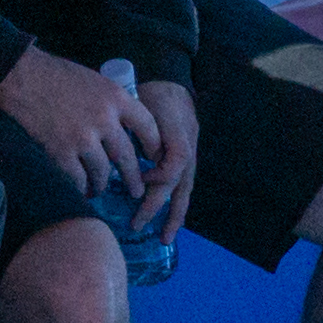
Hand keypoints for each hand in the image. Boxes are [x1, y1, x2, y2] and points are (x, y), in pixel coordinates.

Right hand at [0, 47, 152, 196]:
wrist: (21, 76)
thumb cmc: (56, 74)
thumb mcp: (94, 81)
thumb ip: (111, 103)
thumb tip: (123, 128)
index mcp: (116, 98)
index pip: (148, 127)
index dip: (154, 146)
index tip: (152, 157)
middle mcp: (104, 119)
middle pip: (127, 157)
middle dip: (133, 178)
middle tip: (136, 190)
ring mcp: (83, 138)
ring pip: (102, 172)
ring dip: (102, 184)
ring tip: (99, 189)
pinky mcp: (61, 151)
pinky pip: (78, 178)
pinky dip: (80, 186)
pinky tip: (80, 188)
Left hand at [133, 79, 202, 242]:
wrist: (170, 84)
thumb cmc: (152, 94)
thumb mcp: (144, 103)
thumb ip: (140, 128)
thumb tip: (132, 157)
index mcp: (179, 134)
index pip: (175, 162)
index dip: (157, 175)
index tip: (139, 180)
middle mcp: (188, 149)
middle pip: (177, 183)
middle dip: (157, 206)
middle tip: (136, 225)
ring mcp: (190, 156)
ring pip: (184, 191)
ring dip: (174, 216)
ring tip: (164, 238)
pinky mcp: (185, 161)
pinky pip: (182, 188)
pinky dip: (175, 206)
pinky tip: (168, 223)